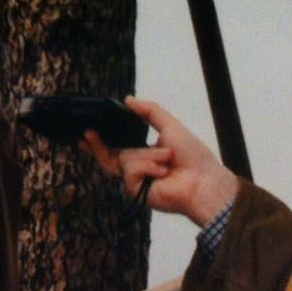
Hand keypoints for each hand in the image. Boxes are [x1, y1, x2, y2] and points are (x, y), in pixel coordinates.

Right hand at [83, 97, 240, 226]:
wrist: (204, 181)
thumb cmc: (193, 156)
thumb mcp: (170, 126)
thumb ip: (149, 111)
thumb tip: (128, 99)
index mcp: (145, 153)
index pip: (117, 146)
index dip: (100, 141)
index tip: (87, 130)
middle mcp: (138, 168)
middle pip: (110, 156)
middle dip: (97, 145)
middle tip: (87, 133)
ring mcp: (136, 181)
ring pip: (124, 159)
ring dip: (148, 155)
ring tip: (168, 159)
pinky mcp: (137, 191)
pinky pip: (130, 170)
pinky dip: (148, 167)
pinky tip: (163, 172)